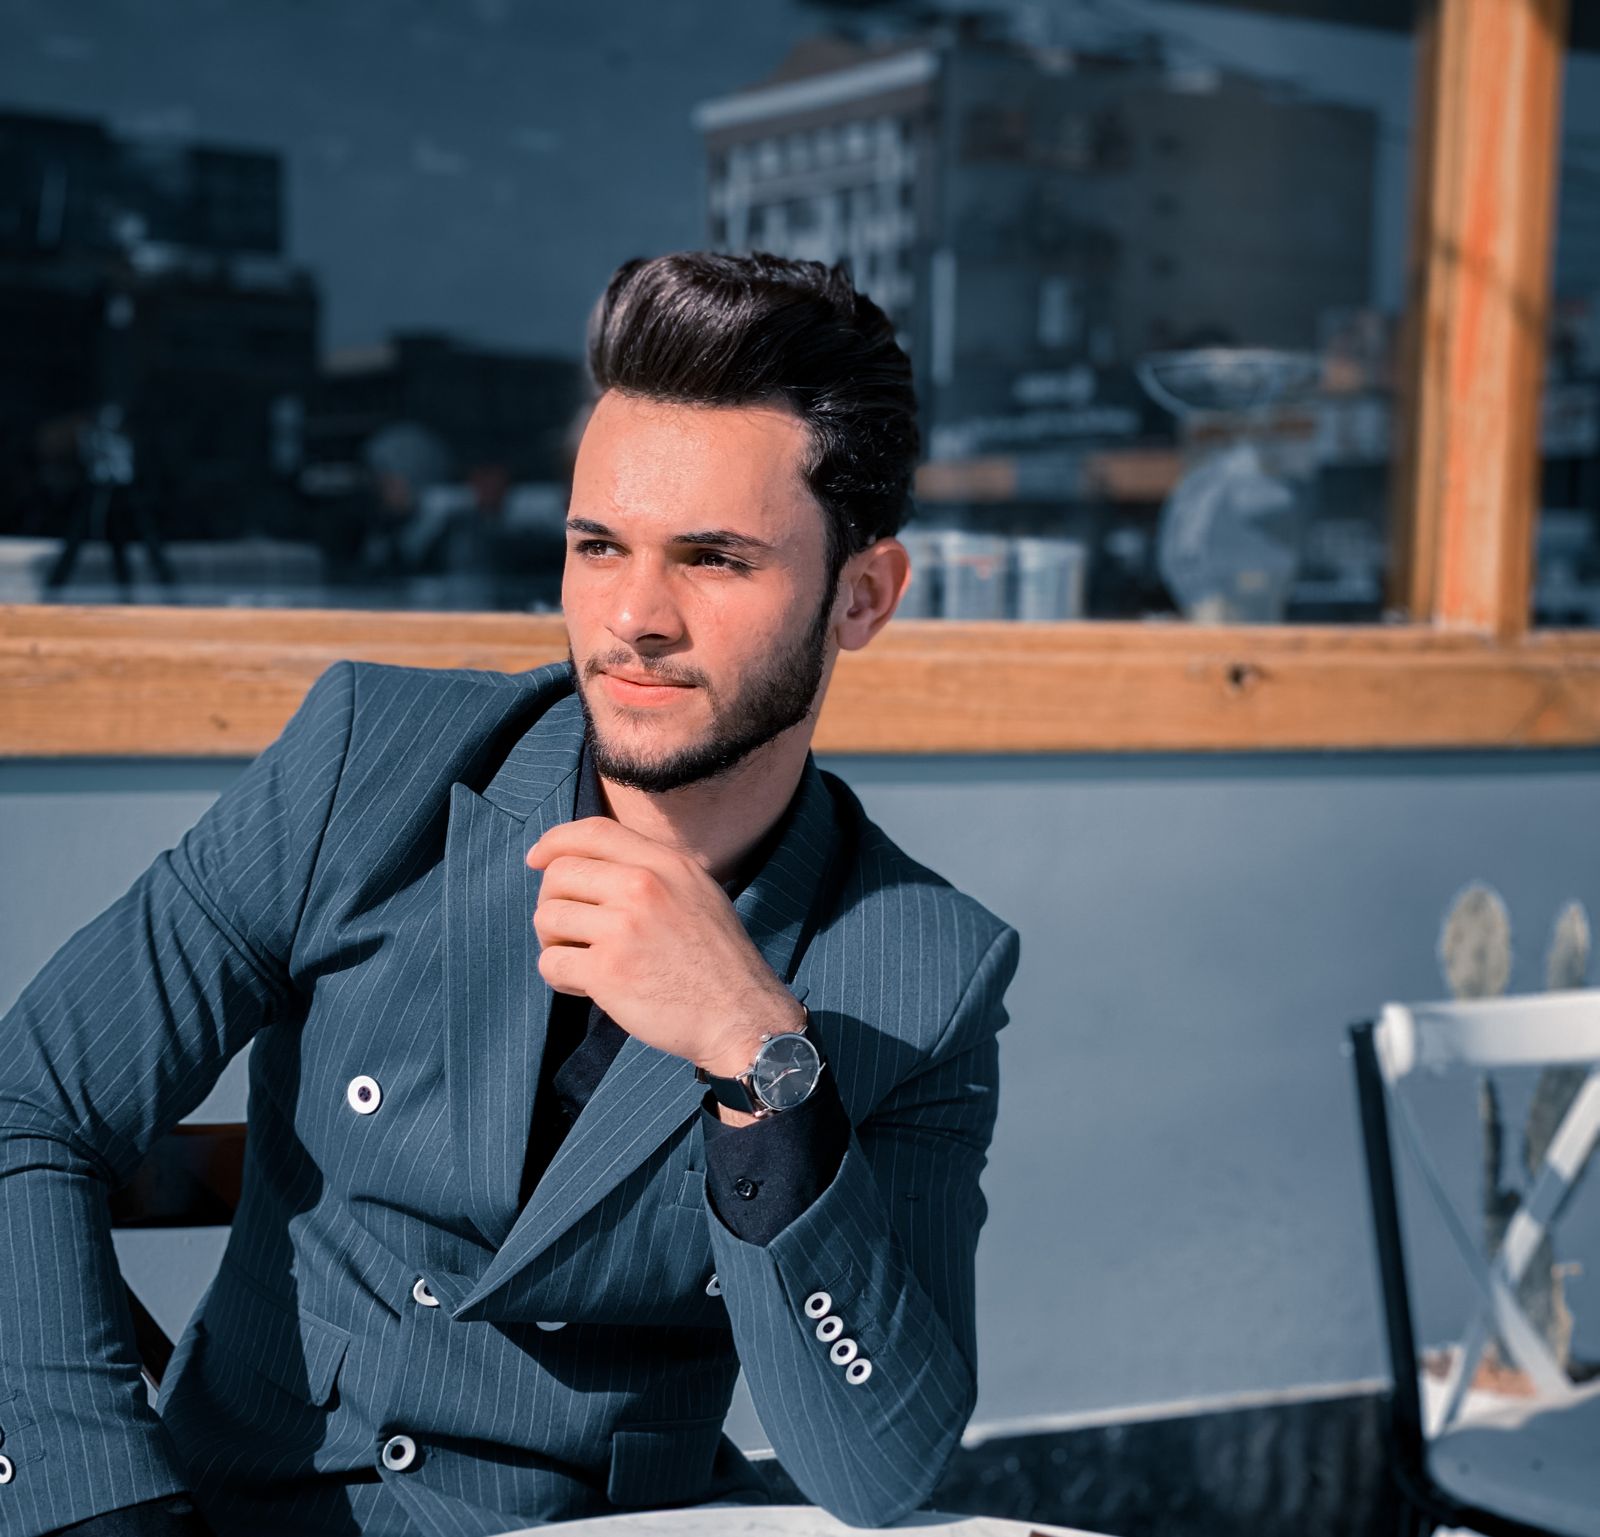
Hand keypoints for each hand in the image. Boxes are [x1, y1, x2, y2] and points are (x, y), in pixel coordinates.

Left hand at [525, 817, 802, 1076]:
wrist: (741, 1017)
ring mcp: (624, 927)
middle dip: (553, 902)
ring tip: (582, 961)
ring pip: (547, 917)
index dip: (555, 842)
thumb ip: (653, 872)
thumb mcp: (698, 894)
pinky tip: (584, 986)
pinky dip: (559, 976)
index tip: (537, 859)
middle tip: (570, 931)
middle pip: (559, 874)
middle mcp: (643, 886)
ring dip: (554, 942)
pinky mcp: (607, 971)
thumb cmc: (719, 963)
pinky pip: (551, 961)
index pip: (593, 831)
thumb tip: (592, 863)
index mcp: (666, 863)